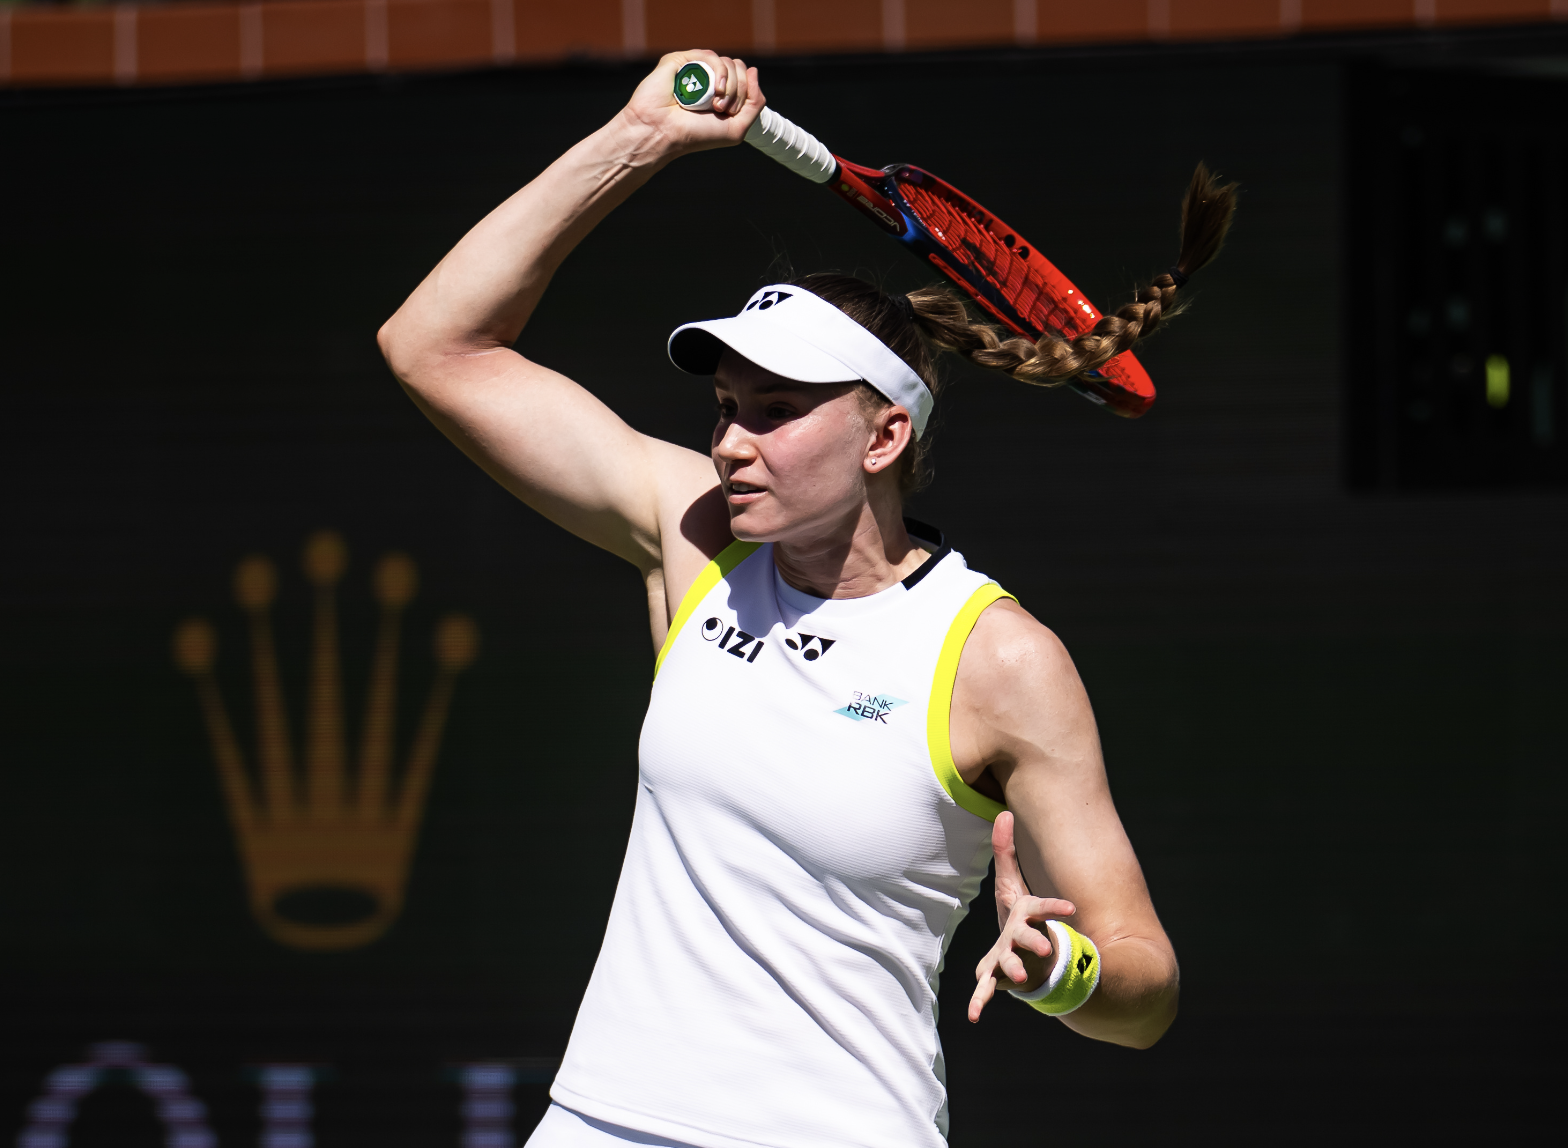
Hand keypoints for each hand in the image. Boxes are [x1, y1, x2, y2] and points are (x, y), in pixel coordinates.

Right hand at [620, 51, 764, 155]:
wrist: (663, 133)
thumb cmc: (695, 135)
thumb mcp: (737, 129)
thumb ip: (755, 103)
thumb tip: (754, 71)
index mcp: (720, 93)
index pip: (745, 78)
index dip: (746, 93)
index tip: (730, 112)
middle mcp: (708, 79)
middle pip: (739, 68)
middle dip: (738, 90)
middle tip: (721, 109)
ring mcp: (695, 68)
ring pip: (728, 62)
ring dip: (730, 86)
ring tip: (715, 104)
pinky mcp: (681, 59)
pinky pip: (711, 56)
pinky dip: (719, 72)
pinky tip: (714, 89)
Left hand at [969, 810, 1076, 1022]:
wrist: (1031, 961)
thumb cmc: (1022, 919)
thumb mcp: (1015, 885)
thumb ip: (1006, 851)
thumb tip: (1003, 812)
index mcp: (1027, 916)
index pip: (1042, 909)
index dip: (1055, 908)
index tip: (1071, 912)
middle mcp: (1021, 939)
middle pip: (1028, 939)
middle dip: (1036, 942)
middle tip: (1048, 948)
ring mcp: (1010, 960)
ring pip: (1012, 966)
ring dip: (1015, 971)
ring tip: (1016, 979)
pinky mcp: (998, 977)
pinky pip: (987, 990)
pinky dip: (980, 1001)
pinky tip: (974, 1017)